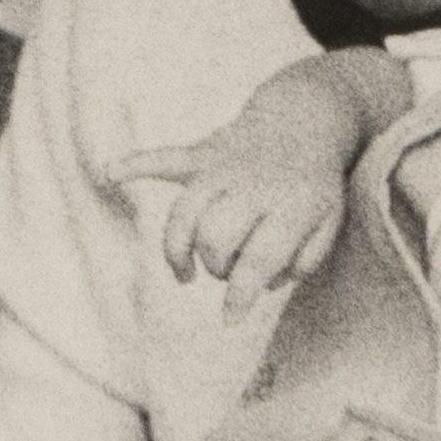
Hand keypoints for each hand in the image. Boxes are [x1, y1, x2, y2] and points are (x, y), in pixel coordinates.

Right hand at [111, 93, 356, 296]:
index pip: (259, 258)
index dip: (241, 295)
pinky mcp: (202, 154)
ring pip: (186, 211)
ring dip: (179, 249)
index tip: (229, 321)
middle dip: (215, 267)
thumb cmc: (314, 184)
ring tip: (184, 274)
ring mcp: (224, 167)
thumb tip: (264, 283)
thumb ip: (304, 259)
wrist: (304, 118)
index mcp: (291, 206)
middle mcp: (254, 186)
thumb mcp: (330, 224)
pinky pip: (165, 158)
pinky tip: (109, 173)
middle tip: (226, 272)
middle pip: (215, 237)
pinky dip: (136, 164)